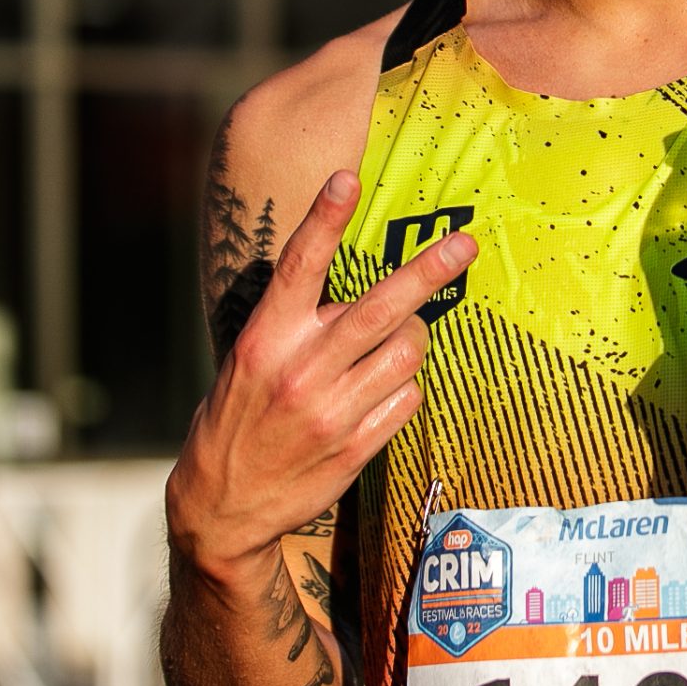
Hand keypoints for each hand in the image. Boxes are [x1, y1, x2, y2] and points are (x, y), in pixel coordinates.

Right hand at [166, 170, 474, 581]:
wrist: (221, 509)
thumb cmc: (237, 420)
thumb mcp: (249, 362)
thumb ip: (296, 326)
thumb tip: (353, 291)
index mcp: (264, 340)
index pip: (298, 267)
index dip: (324, 219)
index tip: (347, 176)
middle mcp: (300, 370)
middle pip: (379, 307)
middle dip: (429, 270)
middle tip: (465, 244)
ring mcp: (332, 411)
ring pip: (408, 349)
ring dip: (411, 340)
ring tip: (388, 349)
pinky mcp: (357, 446)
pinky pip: (410, 396)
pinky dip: (404, 388)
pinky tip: (377, 396)